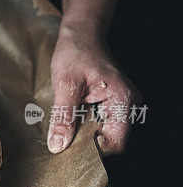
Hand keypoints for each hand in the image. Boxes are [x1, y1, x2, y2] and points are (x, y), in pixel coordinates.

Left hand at [48, 22, 140, 155]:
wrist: (82, 33)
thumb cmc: (75, 53)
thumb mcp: (65, 84)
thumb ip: (63, 117)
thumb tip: (58, 146)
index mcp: (122, 100)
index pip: (115, 142)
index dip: (94, 151)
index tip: (70, 152)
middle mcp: (129, 104)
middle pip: (112, 140)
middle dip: (88, 145)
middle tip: (63, 143)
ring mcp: (123, 104)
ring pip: (106, 133)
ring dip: (86, 136)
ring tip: (66, 131)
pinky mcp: (114, 103)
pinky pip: (103, 123)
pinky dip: (87, 127)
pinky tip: (72, 122)